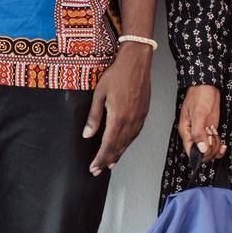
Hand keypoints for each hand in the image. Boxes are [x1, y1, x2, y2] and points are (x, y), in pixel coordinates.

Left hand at [83, 44, 152, 174]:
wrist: (137, 62)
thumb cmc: (117, 74)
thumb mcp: (99, 94)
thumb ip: (94, 116)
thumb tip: (87, 134)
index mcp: (118, 117)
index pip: (108, 144)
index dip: (100, 158)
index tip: (93, 167)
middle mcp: (131, 120)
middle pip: (119, 146)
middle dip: (107, 160)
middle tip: (98, 170)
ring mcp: (139, 116)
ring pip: (129, 141)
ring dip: (118, 154)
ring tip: (110, 163)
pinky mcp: (144, 112)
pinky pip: (136, 133)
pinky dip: (128, 143)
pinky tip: (124, 145)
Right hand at [177, 84, 225, 161]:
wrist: (207, 85)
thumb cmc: (199, 95)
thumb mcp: (199, 113)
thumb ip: (198, 132)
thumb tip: (201, 149)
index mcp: (186, 132)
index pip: (191, 152)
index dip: (201, 154)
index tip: (209, 148)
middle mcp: (193, 134)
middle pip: (201, 153)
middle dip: (210, 149)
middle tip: (213, 136)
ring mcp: (202, 133)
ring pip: (208, 150)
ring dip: (215, 146)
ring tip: (215, 133)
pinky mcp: (210, 130)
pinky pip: (214, 144)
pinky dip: (219, 145)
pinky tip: (222, 141)